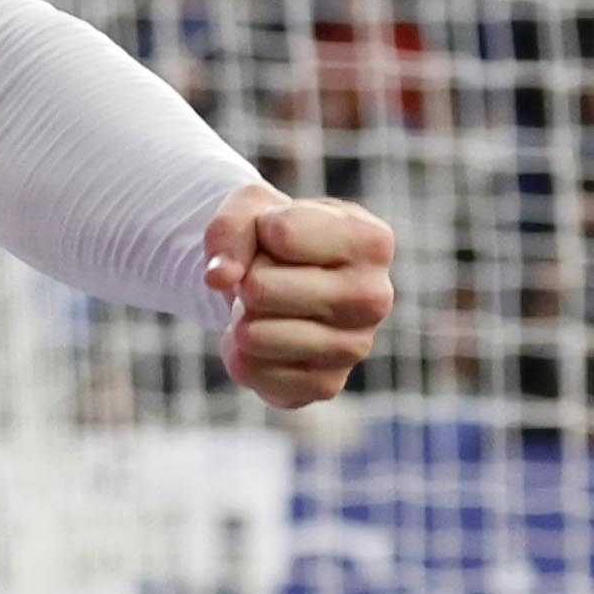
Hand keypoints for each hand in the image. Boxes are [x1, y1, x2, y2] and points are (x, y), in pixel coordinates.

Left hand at [205, 187, 395, 410]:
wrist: (282, 279)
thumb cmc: (274, 234)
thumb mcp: (250, 207)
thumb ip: (230, 227)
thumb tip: (218, 277)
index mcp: (372, 241)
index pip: (280, 234)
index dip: (259, 231)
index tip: (277, 236)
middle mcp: (375, 298)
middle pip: (260, 288)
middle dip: (247, 279)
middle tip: (268, 276)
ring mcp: (355, 348)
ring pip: (253, 334)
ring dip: (243, 316)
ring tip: (269, 306)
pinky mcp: (325, 386)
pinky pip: (249, 370)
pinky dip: (240, 352)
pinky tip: (267, 336)